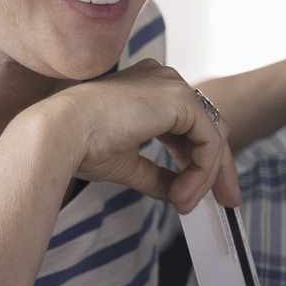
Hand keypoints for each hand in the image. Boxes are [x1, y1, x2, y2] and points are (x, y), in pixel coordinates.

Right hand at [31, 60, 241, 213]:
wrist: (59, 133)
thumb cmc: (79, 144)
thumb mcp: (126, 164)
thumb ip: (156, 175)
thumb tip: (178, 193)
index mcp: (147, 88)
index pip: (188, 125)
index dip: (198, 159)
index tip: (200, 192)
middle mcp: (162, 80)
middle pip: (207, 127)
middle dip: (217, 168)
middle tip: (226, 202)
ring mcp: (172, 85)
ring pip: (211, 136)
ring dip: (205, 176)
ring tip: (186, 205)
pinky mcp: (180, 99)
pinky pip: (208, 141)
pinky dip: (202, 171)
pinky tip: (184, 194)